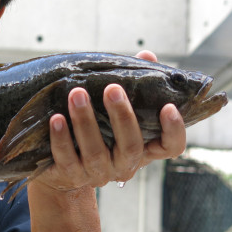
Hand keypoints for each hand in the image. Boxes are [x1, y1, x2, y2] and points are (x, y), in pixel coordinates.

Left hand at [33, 50, 185, 191]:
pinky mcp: (70, 175)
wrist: (61, 167)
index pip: (170, 147)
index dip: (174, 130)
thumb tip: (147, 56)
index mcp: (143, 149)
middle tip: (112, 88)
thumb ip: (133, 84)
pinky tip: (57, 119)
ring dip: (85, 121)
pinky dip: (61, 138)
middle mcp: (124, 164)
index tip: (168, 106)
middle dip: (122, 116)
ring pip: (95, 152)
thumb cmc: (97, 129)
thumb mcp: (115, 109)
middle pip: (131, 146)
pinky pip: (66, 158)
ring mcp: (98, 173)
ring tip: (77, 94)